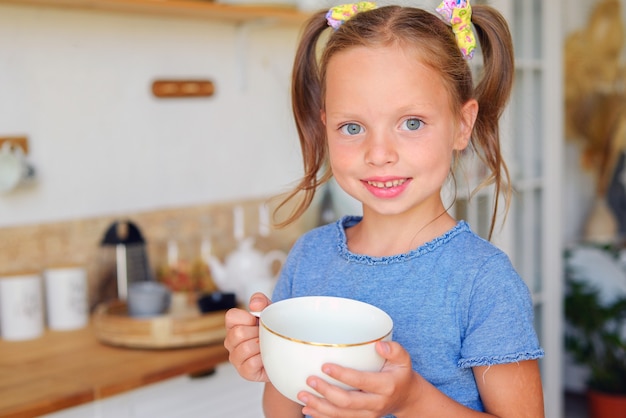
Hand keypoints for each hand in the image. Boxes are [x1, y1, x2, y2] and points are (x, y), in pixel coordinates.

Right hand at [224, 292, 271, 381]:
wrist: (285, 354)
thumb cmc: (273, 331)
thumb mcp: (270, 312)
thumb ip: (261, 302)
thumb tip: (254, 305)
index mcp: (234, 325)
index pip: (231, 316)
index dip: (247, 317)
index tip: (257, 321)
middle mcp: (231, 342)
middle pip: (238, 333)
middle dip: (257, 332)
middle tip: (264, 335)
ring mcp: (236, 358)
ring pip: (244, 349)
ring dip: (260, 346)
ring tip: (266, 346)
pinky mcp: (244, 372)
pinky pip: (251, 364)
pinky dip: (262, 359)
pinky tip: (266, 357)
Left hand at [298, 341, 416, 417]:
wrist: (406, 398)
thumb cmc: (400, 373)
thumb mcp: (403, 359)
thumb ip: (394, 349)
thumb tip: (378, 345)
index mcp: (386, 386)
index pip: (361, 381)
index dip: (342, 375)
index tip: (325, 366)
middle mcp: (376, 403)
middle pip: (347, 402)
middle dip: (326, 392)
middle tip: (309, 380)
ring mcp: (368, 415)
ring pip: (341, 415)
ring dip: (319, 406)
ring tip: (302, 395)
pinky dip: (322, 416)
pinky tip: (308, 408)